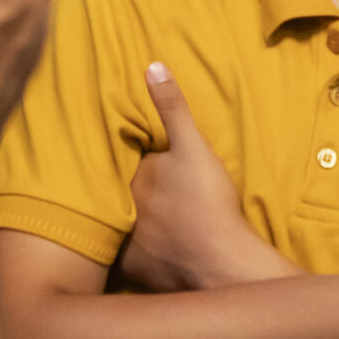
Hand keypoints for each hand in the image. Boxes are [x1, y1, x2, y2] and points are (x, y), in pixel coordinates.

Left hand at [124, 64, 293, 291]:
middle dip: (121, 191)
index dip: (122, 159)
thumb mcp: (193, 147)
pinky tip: (148, 251)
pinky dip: (138, 253)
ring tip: (140, 219)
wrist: (221, 262)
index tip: (124, 155)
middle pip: (117, 196)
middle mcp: (120, 212)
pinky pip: (131, 259)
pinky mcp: (137, 273)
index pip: (117, 164)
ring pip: (120, 227)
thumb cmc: (206, 201)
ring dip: (127, 223)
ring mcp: (126, 245)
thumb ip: (172, 109)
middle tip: (138, 189)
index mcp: (130, 179)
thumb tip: (151, 65)